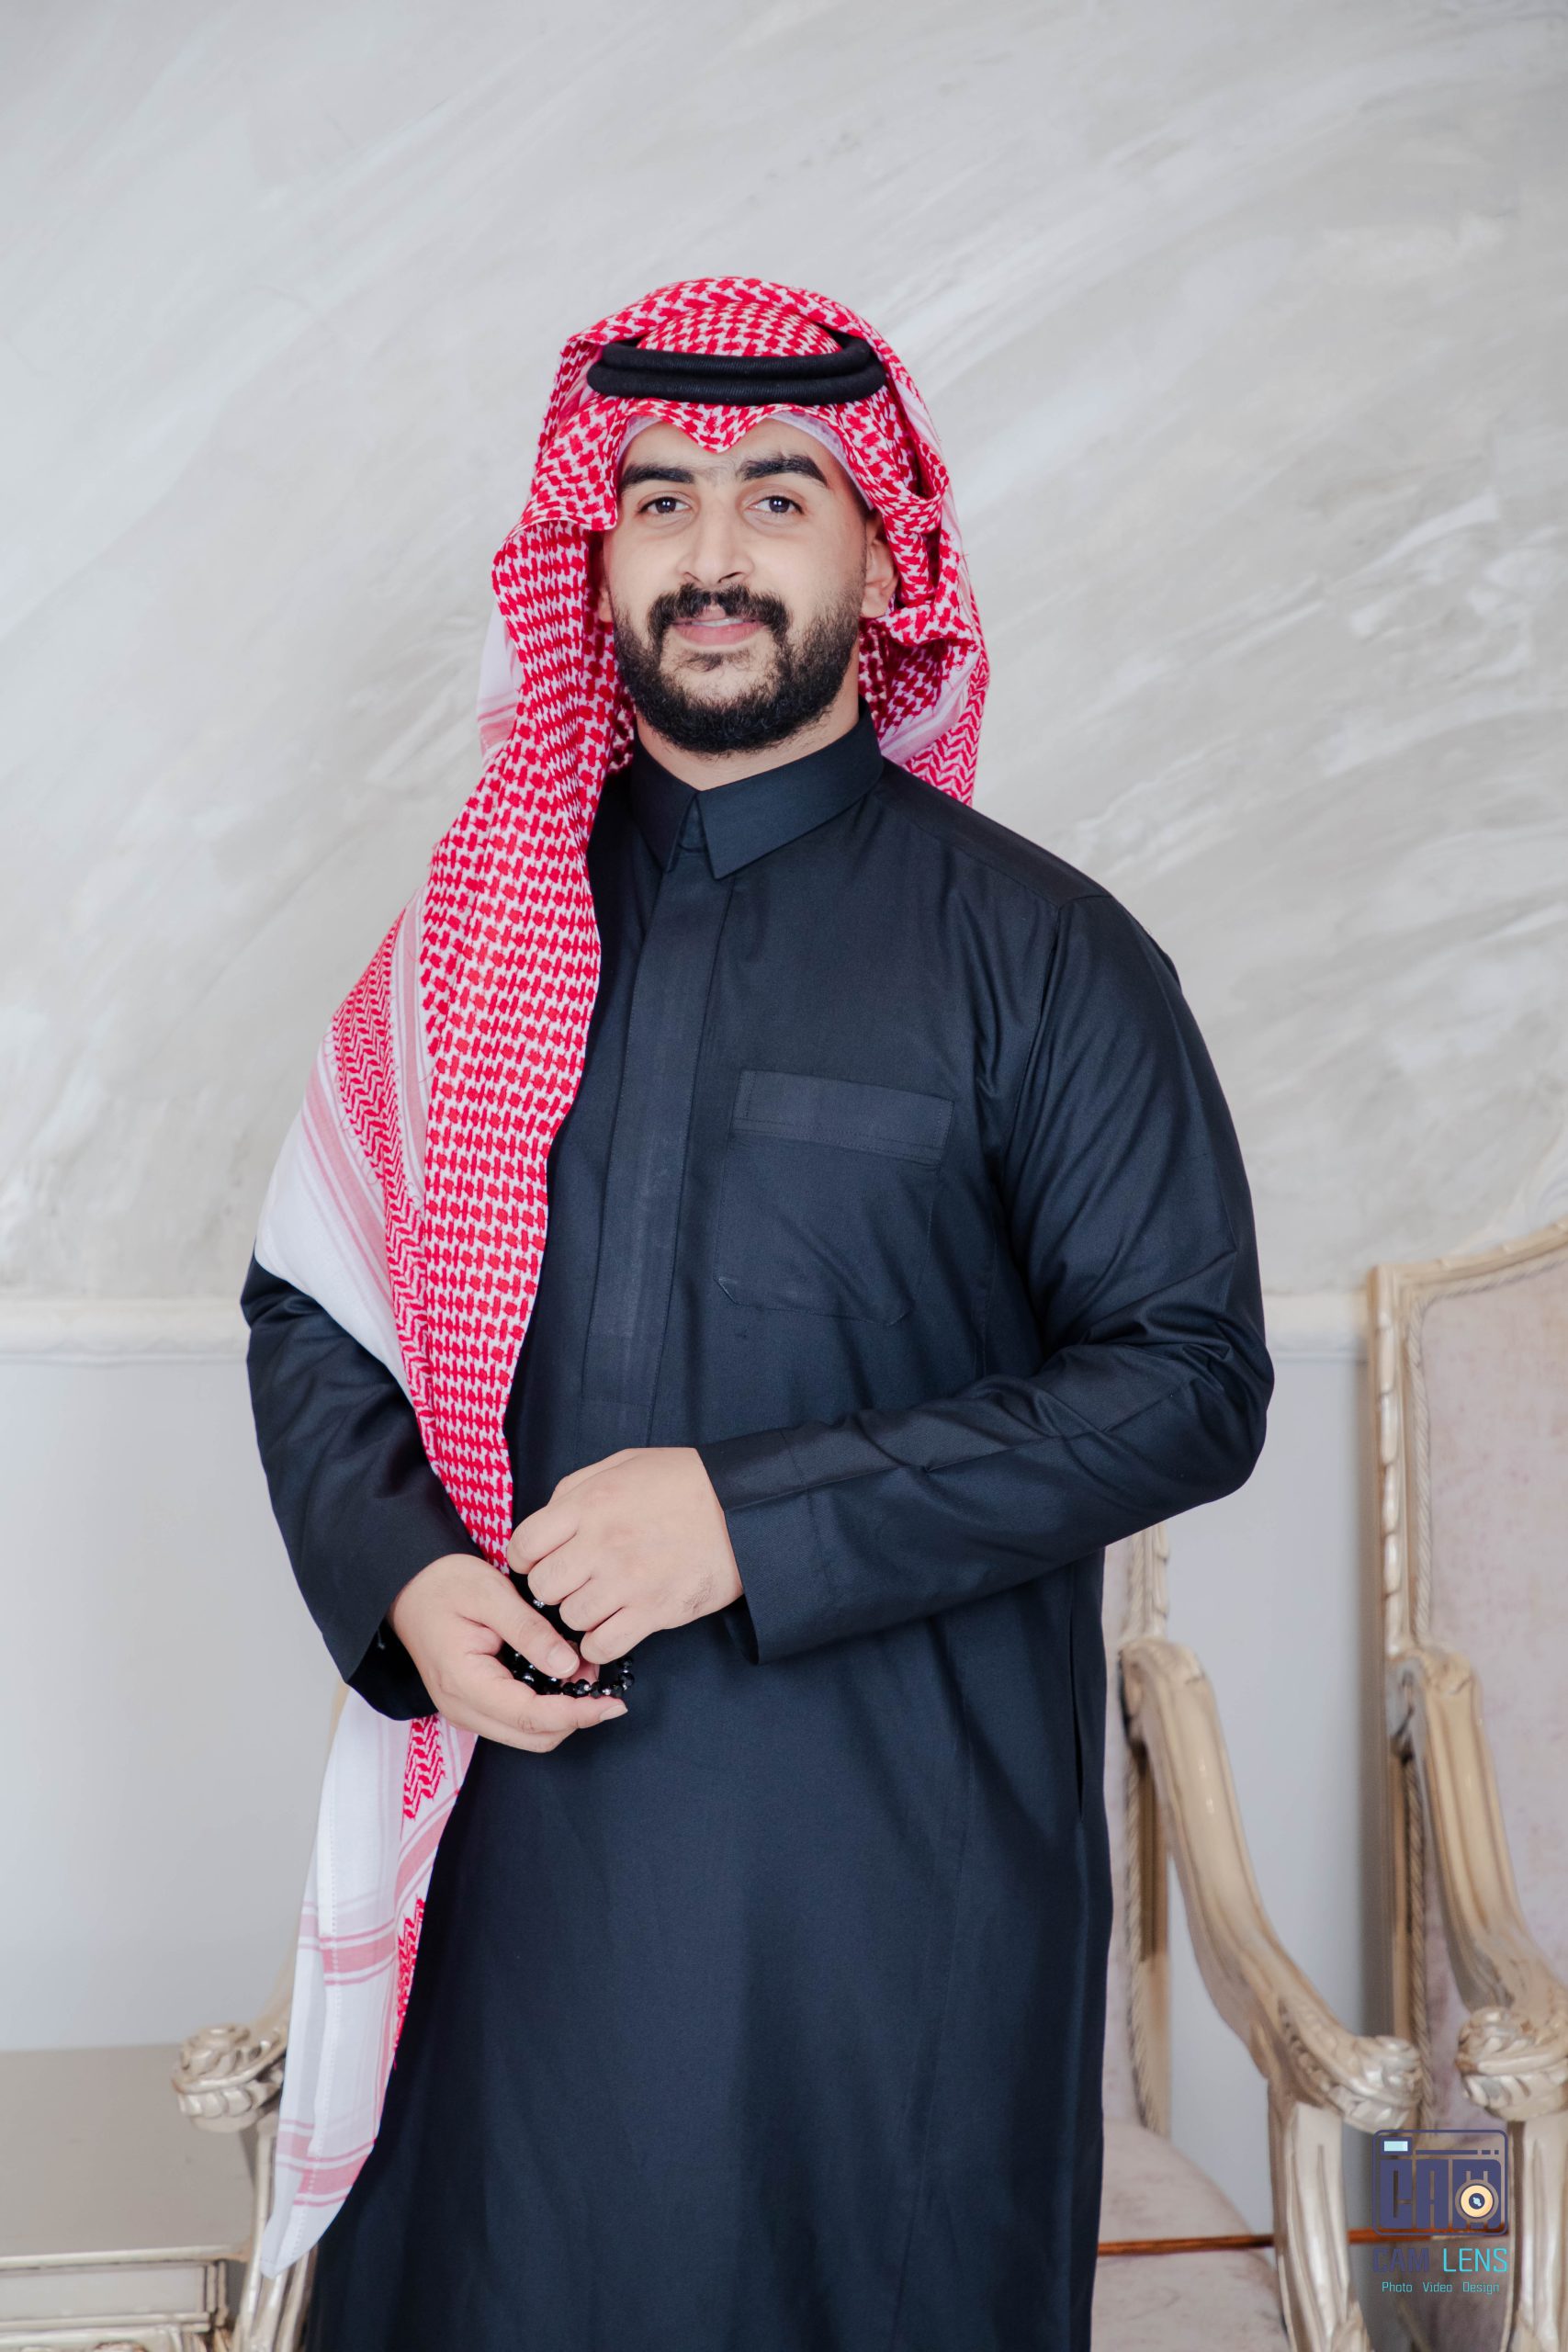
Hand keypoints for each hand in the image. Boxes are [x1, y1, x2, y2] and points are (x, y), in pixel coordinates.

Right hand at [387, 1553, 628, 1751]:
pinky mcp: (475, 1704)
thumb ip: (530, 1632)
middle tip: (599, 1680)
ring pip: (528, 1735)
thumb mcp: (490, 1594)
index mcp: (464, 1683)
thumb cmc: (444, 1584)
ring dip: (563, 1714)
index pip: (530, 1717)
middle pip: (533, 1737)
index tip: (611, 1704)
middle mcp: (463, 1708)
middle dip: (575, 1716)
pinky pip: (517, 1721)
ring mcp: (466, 1710)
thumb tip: (568, 1665)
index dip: (576, 1714)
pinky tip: (560, 1676)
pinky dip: (547, 1707)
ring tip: (583, 1673)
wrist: (409, 1585)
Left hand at [507, 1448, 743, 1666]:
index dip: (526, 1558)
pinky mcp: (655, 1611)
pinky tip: (615, 1625)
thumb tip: (546, 1521)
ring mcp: (628, 1580)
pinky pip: (602, 1646)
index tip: (540, 1561)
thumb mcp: (624, 1464)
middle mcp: (602, 1543)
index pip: (524, 1544)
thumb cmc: (684, 1482)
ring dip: (581, 1614)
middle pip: (543, 1587)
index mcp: (590, 1503)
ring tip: (602, 1601)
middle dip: (553, 1587)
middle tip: (575, 1582)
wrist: (746, 1507)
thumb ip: (577, 1489)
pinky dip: (601, 1642)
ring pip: (571, 1619)